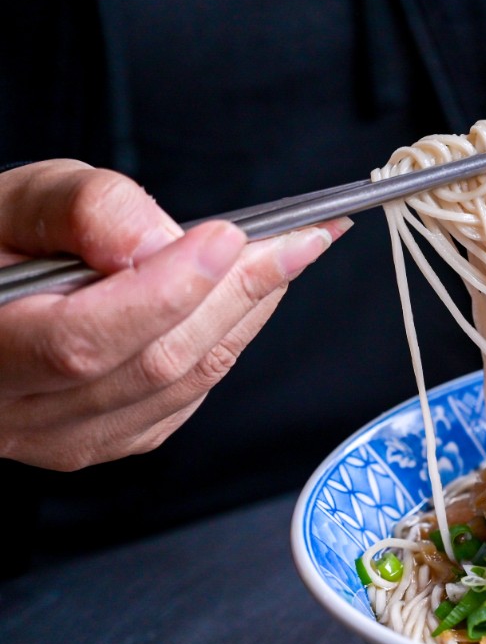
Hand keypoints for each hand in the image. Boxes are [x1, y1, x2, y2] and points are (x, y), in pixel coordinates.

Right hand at [0, 159, 350, 469]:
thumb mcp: (16, 203)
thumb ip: (82, 211)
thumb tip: (161, 239)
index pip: (84, 342)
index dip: (168, 291)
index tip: (229, 237)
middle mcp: (17, 412)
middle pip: (152, 365)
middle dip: (237, 295)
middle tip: (299, 240)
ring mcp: (63, 437)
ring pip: (180, 386)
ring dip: (246, 315)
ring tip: (291, 256)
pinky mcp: (105, 440)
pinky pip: (183, 400)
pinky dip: (226, 342)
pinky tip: (250, 297)